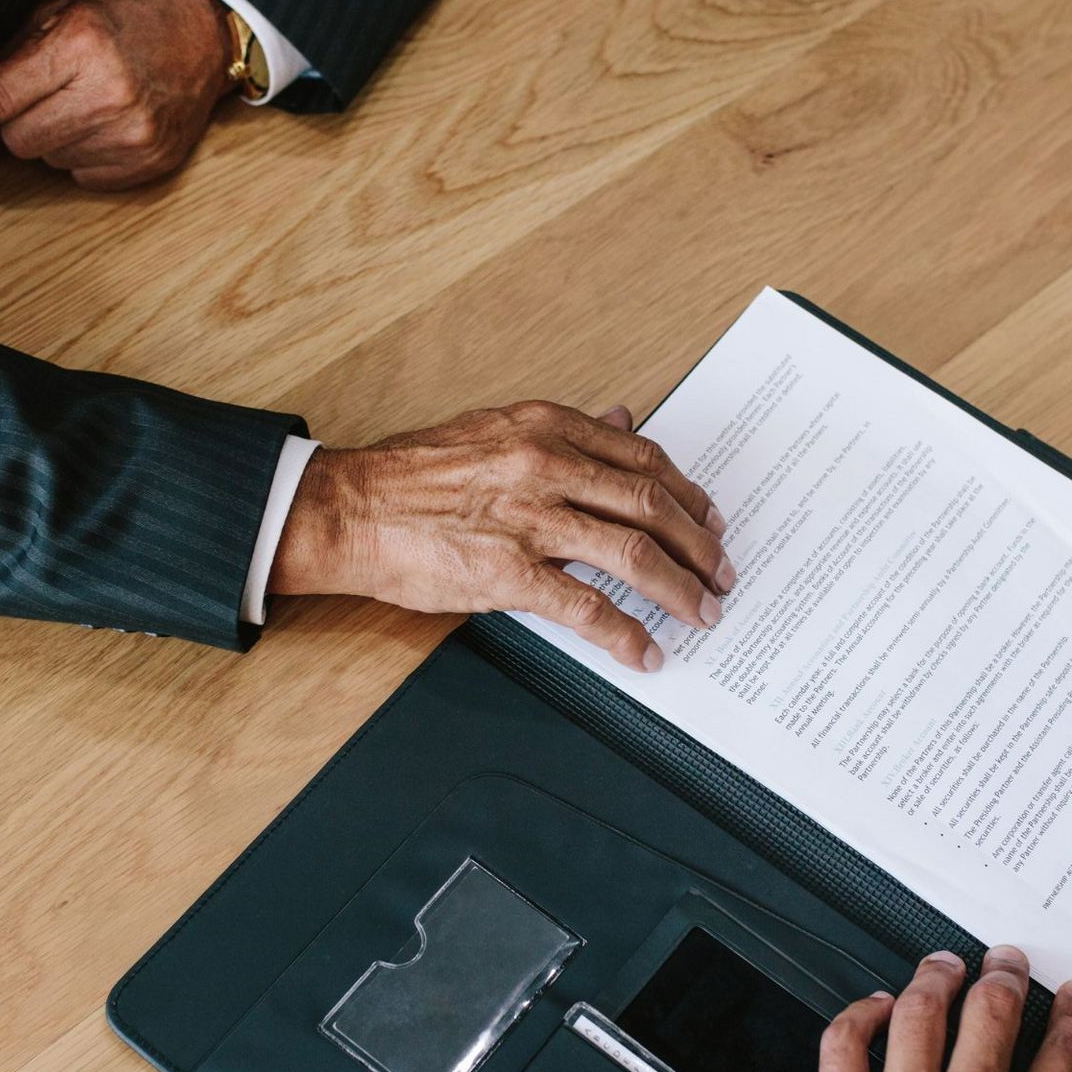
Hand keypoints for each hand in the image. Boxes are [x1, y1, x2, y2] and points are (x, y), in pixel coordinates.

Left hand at [0, 0, 231, 189]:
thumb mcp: (63, 11)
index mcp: (81, 45)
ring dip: (57, 139)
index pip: (1, 98)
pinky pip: (86, 179)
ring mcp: (135, 133)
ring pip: (52, 162)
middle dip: (19, 124)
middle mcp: (109, 94)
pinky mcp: (152, 161)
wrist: (202, 31)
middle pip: (21, 141)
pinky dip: (87, 157)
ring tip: (87, 106)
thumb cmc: (127, 15)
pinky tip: (108, 126)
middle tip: (44, 99)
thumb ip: (13, 57)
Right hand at [270, 402, 734, 670]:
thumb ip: (564, 430)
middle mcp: (546, 465)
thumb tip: (622, 420)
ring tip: (703, 613)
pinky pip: (587, 607)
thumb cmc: (414, 474)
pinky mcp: (508, 573)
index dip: (688, 493)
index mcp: (545, 426)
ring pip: (634, 554)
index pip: (642, 458)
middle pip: (652, 506)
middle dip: (700, 545)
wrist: (349, 508)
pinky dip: (627, 633)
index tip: (709, 517)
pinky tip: (646, 650)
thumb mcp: (497, 428)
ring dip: (680, 588)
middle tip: (722, 572)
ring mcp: (530, 520)